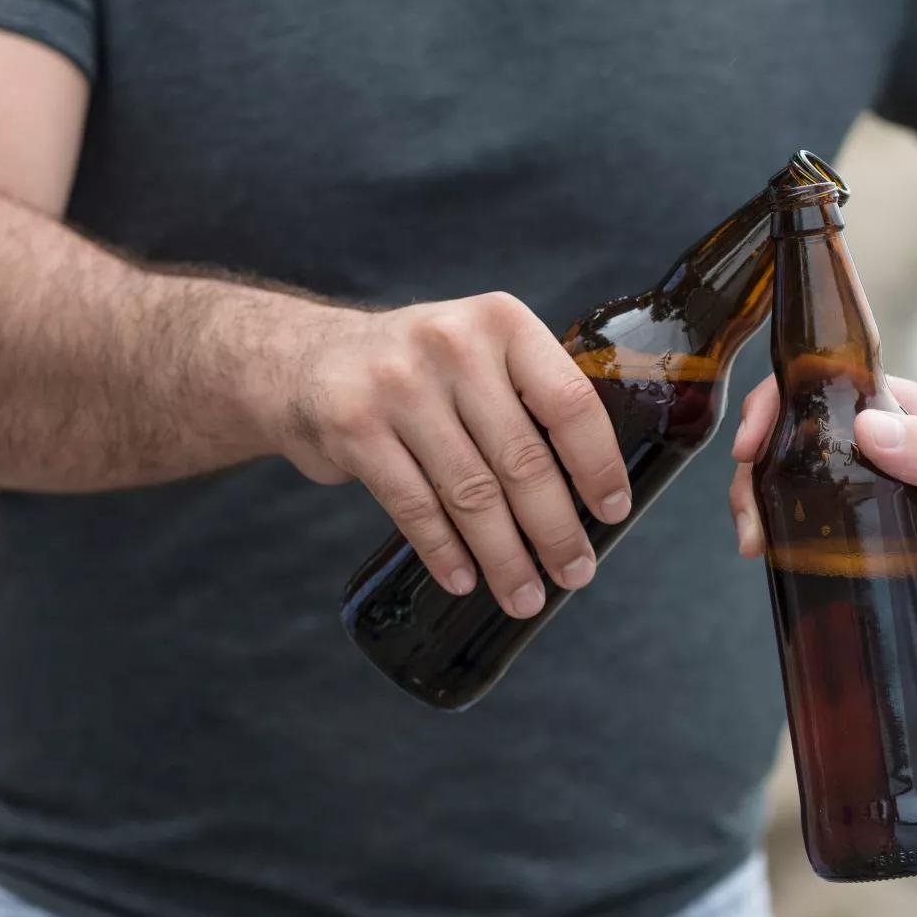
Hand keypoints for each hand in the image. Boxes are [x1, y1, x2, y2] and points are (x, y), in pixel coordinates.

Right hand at [276, 292, 631, 618]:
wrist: (303, 360)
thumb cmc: (417, 371)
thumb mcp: (477, 351)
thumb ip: (528, 395)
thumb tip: (592, 487)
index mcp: (501, 322)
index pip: (569, 401)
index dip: (597, 465)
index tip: (613, 513)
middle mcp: (453, 345)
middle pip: (523, 458)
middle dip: (555, 530)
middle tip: (575, 573)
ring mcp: (399, 385)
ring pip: (471, 493)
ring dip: (504, 557)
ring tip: (525, 594)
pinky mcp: (355, 428)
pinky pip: (415, 507)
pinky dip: (445, 553)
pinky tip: (465, 579)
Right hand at [729, 374, 916, 676]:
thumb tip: (865, 427)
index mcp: (911, 420)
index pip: (823, 387)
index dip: (774, 406)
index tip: (749, 445)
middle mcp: (887, 455)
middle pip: (795, 441)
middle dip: (756, 470)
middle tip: (750, 519)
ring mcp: (875, 505)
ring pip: (796, 490)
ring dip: (762, 509)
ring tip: (756, 547)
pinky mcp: (872, 554)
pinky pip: (813, 541)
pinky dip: (784, 547)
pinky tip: (774, 567)